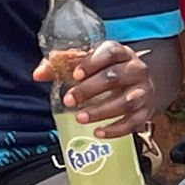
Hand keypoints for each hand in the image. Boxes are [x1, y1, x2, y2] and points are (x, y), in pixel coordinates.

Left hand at [36, 40, 164, 140]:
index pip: (111, 52)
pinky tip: (99, 133)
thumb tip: (38, 74)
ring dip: (102, 110)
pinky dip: (116, 129)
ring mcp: (143, 91)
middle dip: (90, 89)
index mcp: (121, 54)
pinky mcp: (146, 111)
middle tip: (69, 100)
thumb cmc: (110, 73)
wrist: (146, 85)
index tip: (75, 74)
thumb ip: (64, 66)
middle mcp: (136, 70)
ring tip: (80, 118)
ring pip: (127, 101)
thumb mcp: (92, 64)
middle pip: (116, 77)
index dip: (93, 62)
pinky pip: (134, 122)